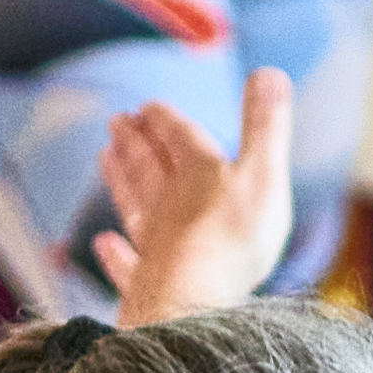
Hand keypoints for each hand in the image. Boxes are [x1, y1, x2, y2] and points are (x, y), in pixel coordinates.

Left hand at [84, 68, 300, 320]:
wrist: (193, 302)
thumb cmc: (234, 241)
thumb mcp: (264, 174)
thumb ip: (266, 126)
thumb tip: (269, 70)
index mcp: (198, 172)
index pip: (178, 137)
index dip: (164, 120)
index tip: (148, 106)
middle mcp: (168, 204)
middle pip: (147, 165)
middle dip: (134, 141)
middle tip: (116, 122)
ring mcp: (153, 244)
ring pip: (132, 204)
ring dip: (119, 179)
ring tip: (104, 158)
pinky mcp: (147, 284)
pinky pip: (128, 265)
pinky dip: (115, 255)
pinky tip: (103, 244)